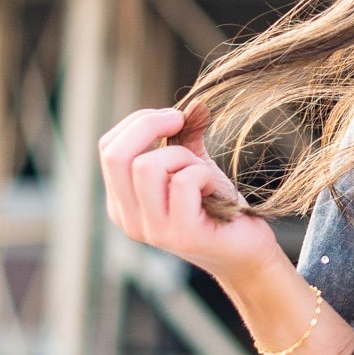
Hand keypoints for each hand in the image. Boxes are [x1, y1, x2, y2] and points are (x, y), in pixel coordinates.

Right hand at [98, 105, 282, 285]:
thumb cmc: (216, 207)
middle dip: (150, 125)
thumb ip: (182, 138)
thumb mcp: (192, 167)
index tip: (172, 118)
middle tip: (181, 121)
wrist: (245, 250)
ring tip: (202, 172)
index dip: (138, 122)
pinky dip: (204, 175)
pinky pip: (182, 183)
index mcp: (121, 201)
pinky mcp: (180, 234)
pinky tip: (215, 191)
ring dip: (181, 156)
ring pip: (146, 167)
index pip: (108, 148)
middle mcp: (128, 218)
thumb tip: (193, 104)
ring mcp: (151, 229)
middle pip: (115, 155)